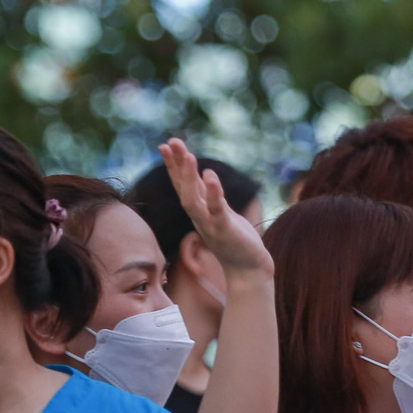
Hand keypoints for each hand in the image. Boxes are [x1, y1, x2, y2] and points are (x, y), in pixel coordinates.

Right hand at [161, 137, 272, 277]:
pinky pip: (217, 210)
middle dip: (176, 166)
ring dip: (189, 178)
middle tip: (170, 143)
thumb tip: (206, 175)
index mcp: (199, 211)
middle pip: (183, 189)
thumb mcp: (220, 213)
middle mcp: (200, 217)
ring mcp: (210, 225)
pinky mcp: (225, 230)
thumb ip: (212, 196)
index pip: (182, 185)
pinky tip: (211, 176)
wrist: (247, 269)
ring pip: (193, 200)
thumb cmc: (235, 240)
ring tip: (188, 155)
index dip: (173, 166)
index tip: (165, 145)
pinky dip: (213, 193)